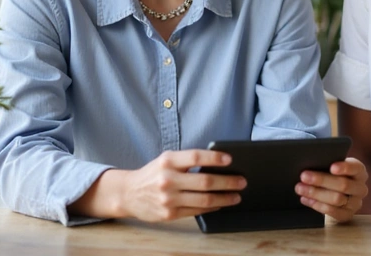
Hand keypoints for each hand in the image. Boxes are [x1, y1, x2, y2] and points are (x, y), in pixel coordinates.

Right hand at [118, 150, 246, 221]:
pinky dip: (212, 207)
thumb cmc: (153, 173)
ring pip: (204, 199)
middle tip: (242, 181)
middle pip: (204, 181)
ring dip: (224, 198)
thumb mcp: (166, 160)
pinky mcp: (169, 214)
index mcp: (168, 161)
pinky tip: (220, 204)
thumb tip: (218, 163)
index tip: (230, 158)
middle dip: (228, 182)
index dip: (214, 157)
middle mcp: (167, 179)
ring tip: (236, 196)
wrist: (129, 193)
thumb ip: (187, 161)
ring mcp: (168, 199)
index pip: (195, 157)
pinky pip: (196, 211)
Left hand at [295, 157, 367, 221]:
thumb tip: (311, 160)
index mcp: (359, 171)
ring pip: (337, 199)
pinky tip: (306, 199)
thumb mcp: (333, 164)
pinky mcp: (347, 215)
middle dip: (321, 180)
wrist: (335, 190)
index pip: (355, 167)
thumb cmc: (332, 173)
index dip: (345, 167)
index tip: (332, 167)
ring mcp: (355, 203)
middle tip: (304, 176)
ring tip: (300, 188)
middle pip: (343, 185)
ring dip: (316, 193)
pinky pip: (333, 212)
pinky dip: (317, 205)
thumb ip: (327, 162)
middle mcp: (361, 188)